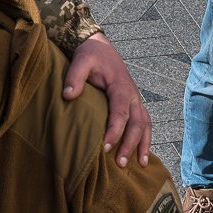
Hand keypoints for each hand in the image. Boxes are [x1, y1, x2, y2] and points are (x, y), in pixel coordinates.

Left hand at [64, 33, 151, 167]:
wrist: (100, 48)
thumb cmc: (91, 56)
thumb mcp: (81, 61)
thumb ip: (74, 77)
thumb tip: (68, 95)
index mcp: (121, 86)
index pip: (120, 112)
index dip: (115, 130)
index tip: (106, 146)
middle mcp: (133, 95)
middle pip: (137, 122)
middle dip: (130, 143)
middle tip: (120, 163)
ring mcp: (136, 101)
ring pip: (145, 125)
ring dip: (142, 145)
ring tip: (140, 165)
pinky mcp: (134, 105)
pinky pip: (144, 124)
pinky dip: (145, 140)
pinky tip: (141, 156)